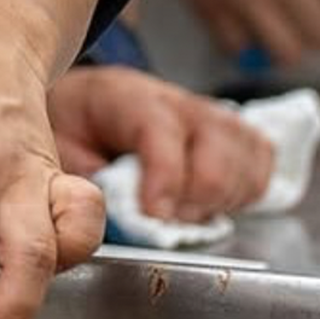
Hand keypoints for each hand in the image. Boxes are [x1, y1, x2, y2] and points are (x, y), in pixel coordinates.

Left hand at [49, 66, 273, 220]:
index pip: (161, 130)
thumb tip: (114, 214)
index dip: (165, 179)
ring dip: (222, 199)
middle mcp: (178, 102)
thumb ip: (83, 180)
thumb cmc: (71, 130)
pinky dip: (247, 190)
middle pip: (217, 153)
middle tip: (165, 221)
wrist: (84, 107)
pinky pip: (263, 161)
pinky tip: (213, 201)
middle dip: (194, 202)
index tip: (155, 216)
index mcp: (127, 98)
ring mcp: (210, 116)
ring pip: (247, 160)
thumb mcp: (56, 149)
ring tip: (186, 212)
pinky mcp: (233, 133)